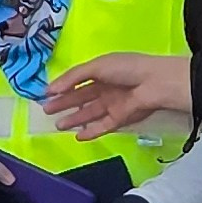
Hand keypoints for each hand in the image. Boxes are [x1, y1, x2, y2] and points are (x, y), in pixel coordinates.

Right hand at [41, 51, 189, 138]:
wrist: (155, 83)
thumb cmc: (126, 69)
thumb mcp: (96, 66)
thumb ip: (73, 77)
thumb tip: (51, 88)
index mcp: (102, 71)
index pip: (78, 80)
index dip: (62, 86)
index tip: (46, 94)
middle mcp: (106, 87)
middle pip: (81, 98)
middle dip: (64, 104)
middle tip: (46, 111)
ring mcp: (113, 104)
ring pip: (90, 114)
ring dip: (74, 119)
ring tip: (57, 125)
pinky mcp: (121, 119)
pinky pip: (103, 126)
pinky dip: (91, 131)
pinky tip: (78, 136)